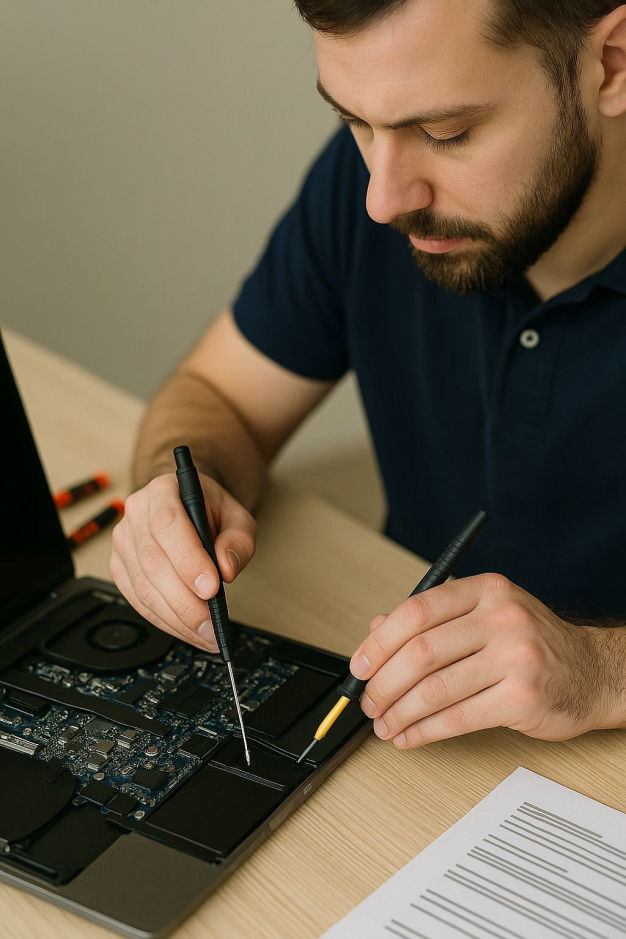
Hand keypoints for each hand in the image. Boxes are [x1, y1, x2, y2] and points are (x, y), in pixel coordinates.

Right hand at [109, 473, 256, 650]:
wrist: (191, 508)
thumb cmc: (211, 511)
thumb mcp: (237, 517)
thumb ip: (238, 540)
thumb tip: (226, 568)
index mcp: (163, 490)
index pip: (167, 525)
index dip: (188, 560)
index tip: (210, 588)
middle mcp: (136, 513)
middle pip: (152, 562)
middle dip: (184, 600)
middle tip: (211, 624)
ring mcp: (124, 542)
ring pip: (143, 587)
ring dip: (176, 617)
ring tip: (206, 634)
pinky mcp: (121, 567)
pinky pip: (138, 601)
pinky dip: (165, 621)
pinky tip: (188, 630)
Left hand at [350, 573, 619, 748]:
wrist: (592, 673)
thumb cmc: (531, 643)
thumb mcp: (485, 615)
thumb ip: (432, 620)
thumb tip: (375, 632)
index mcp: (486, 590)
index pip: (417, 610)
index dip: (380, 642)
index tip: (360, 666)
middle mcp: (502, 618)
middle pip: (421, 652)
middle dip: (384, 682)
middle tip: (368, 701)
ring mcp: (515, 658)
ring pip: (436, 689)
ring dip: (399, 712)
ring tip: (384, 724)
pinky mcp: (522, 698)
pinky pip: (458, 718)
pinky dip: (424, 731)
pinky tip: (409, 737)